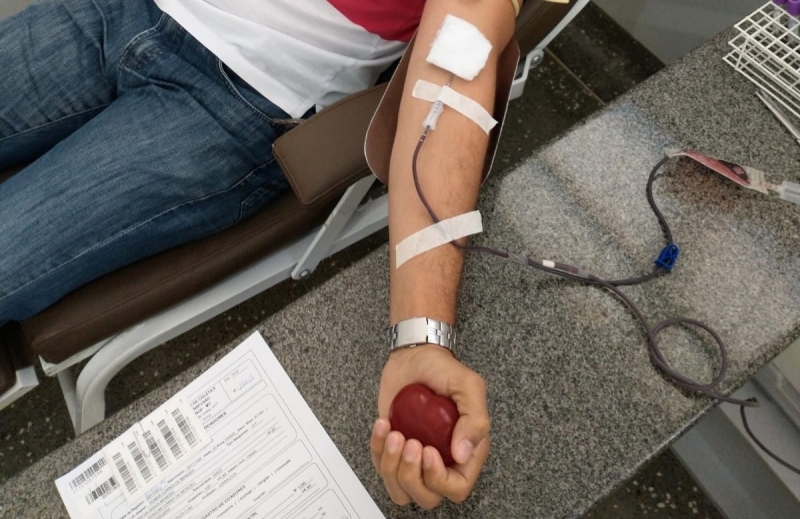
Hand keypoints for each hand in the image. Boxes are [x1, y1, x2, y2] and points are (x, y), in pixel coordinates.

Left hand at [370, 344, 489, 509]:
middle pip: (427, 496)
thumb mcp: (468, 385)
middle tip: (409, 441)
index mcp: (466, 451)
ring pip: (402, 490)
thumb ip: (475, 419)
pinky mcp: (393, 450)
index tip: (428, 451)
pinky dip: (377, 449)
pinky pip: (381, 468)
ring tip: (394, 433)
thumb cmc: (442, 370)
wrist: (414, 356)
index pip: (457, 487)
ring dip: (392, 467)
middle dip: (412, 474)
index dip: (440, 479)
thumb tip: (463, 454)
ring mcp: (415, 457)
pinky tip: (383, 424)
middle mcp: (441, 460)